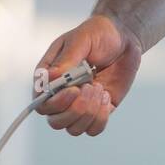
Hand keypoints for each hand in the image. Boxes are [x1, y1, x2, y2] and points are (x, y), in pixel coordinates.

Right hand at [34, 14, 140, 135]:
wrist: (123, 39)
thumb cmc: (97, 35)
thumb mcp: (81, 40)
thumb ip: (66, 60)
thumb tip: (49, 78)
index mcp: (50, 79)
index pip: (41, 103)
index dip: (56, 103)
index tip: (74, 89)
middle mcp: (61, 96)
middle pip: (55, 122)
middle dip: (74, 111)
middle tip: (90, 88)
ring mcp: (79, 105)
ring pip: (74, 129)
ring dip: (89, 113)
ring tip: (100, 88)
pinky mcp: (98, 111)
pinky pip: (93, 129)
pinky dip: (101, 118)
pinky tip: (106, 97)